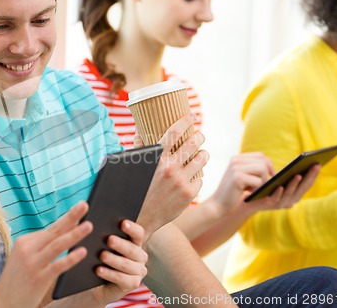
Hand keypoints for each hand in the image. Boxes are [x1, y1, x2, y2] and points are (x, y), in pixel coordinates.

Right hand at [0, 202, 92, 307]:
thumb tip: (66, 233)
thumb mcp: (25, 258)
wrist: (2, 304)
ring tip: (89, 225)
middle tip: (84, 205)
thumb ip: (42, 247)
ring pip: (57, 245)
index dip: (68, 220)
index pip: (50, 229)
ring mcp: (33, 264)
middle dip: (71, 217)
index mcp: (24, 241)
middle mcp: (27, 249)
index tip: (81, 210)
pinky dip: (71, 258)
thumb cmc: (17, 280)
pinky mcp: (39, 279)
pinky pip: (58, 265)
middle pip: (54, 230)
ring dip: (74, 234)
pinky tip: (82, 251)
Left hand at [89, 220, 147, 304]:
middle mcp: (140, 256)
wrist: (95, 284)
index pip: (138, 233)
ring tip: (102, 255)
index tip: (122, 223)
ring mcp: (139, 271)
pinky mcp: (133, 284)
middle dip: (120, 244)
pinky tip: (98, 270)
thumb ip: (102, 232)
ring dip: (114, 260)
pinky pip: (122, 279)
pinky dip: (110, 274)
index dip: (132, 228)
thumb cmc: (98, 258)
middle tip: (109, 239)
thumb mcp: (100, 244)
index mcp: (135, 242)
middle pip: (132, 249)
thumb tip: (94, 221)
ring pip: (127, 264)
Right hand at [137, 114, 208, 238]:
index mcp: (156, 159)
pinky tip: (193, 176)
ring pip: (201, 159)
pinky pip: (199, 179)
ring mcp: (181, 181)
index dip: (184, 121)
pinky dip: (197, 176)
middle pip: (193, 143)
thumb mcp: (134, 168)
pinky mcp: (189, 194)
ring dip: (203, 154)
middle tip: (199, 136)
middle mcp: (170, 168)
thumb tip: (138, 130)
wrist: (141, 220)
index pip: (174, 132)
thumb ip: (138, 148)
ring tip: (201, 153)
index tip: (191, 116)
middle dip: (199, 136)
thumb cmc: (136, 191)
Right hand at [208, 152, 275, 215]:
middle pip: (264, 162)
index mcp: (236, 158)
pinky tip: (248, 193)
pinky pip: (258, 181)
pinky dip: (257, 189)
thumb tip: (274, 169)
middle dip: (267, 175)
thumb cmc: (233, 193)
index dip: (269, 166)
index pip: (261, 156)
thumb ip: (253, 169)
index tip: (271, 177)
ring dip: (263, 182)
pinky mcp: (237, 178)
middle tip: (261, 186)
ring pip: (263, 169)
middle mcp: (235, 160)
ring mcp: (235, 168)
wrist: (218, 205)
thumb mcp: (242, 177)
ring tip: (253, 190)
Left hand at [242, 164, 320, 212]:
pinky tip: (280, 186)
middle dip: (309, 177)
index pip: (307, 184)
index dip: (313, 175)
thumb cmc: (264, 186)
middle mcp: (289, 201)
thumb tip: (300, 160)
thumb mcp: (278, 179)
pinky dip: (279, 193)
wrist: (246, 199)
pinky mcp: (267, 205)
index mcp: (293, 194)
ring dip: (294, 185)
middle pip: (302, 189)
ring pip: (290, 194)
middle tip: (315, 165)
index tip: (318, 163)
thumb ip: (287, 174)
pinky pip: (275, 199)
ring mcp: (279, 204)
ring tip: (298, 174)